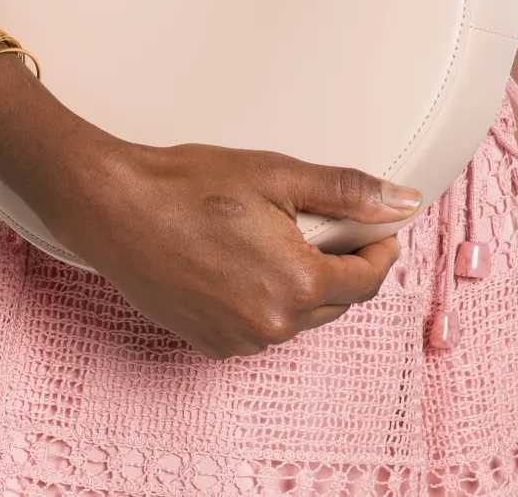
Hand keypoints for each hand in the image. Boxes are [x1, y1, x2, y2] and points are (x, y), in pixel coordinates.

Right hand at [40, 127, 421, 359]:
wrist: (114, 208)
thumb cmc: (189, 185)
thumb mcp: (277, 175)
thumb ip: (347, 191)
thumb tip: (403, 201)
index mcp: (296, 282)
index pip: (368, 281)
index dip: (379, 250)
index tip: (378, 228)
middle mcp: (271, 325)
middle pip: (334, 301)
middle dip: (340, 265)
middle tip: (323, 223)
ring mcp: (237, 340)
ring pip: (296, 316)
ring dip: (299, 283)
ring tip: (272, 237)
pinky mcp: (208, 342)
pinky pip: (258, 326)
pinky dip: (262, 299)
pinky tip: (239, 262)